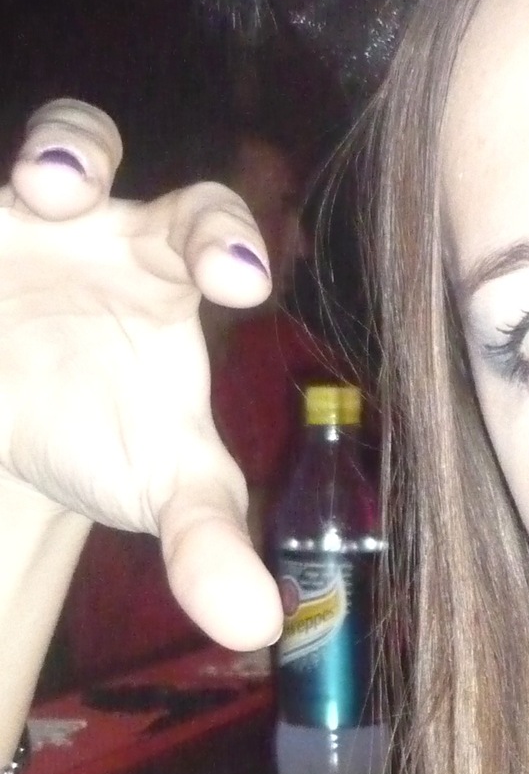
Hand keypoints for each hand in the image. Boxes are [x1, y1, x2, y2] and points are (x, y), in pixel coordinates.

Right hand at [0, 101, 282, 649]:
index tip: (239, 279)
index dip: (223, 236)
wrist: (18, 424)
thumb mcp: (166, 488)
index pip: (207, 224)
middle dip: (70, 153)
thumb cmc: (114, 433)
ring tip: (22, 193)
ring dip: (20, 160)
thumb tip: (258, 624)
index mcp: (167, 265)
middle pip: (87, 148)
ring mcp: (6, 218)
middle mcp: (86, 218)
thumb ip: (210, 543)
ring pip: (14, 156)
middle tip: (57, 189)